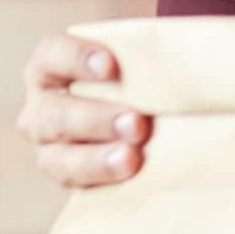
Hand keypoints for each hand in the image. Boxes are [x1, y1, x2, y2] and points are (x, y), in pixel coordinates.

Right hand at [17, 33, 152, 188]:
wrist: (139, 102)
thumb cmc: (135, 65)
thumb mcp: (135, 49)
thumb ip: (147, 47)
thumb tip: (192, 49)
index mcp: (50, 64)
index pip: (53, 54)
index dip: (77, 58)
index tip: (111, 65)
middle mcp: (42, 106)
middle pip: (55, 114)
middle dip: (95, 118)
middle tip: (136, 122)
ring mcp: (50, 146)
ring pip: (59, 159)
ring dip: (96, 160)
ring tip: (131, 158)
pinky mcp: (69, 176)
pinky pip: (77, 186)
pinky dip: (103, 182)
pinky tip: (131, 177)